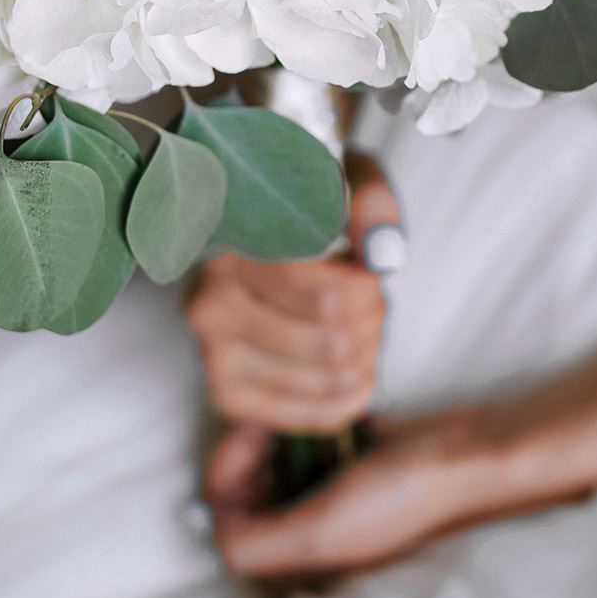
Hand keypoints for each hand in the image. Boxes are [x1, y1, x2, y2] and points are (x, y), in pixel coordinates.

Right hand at [186, 153, 397, 432]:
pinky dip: (349, 396)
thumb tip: (383, 252)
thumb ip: (369, 204)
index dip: (367, 293)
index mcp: (236, 249)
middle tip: (367, 304)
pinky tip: (352, 370)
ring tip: (356, 329)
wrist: (251, 240)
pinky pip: (311, 415)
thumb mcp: (341, 182)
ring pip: (328, 380)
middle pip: (334, 344)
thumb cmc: (303, 214)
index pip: (329, 300)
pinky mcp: (226, 394)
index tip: (364, 274)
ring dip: (364, 358)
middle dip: (370, 325)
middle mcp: (213, 306)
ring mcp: (214, 356)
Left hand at [207, 410, 495, 576]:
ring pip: (279, 458)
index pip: (227, 516)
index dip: (228, 470)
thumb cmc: (405, 496)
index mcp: (298, 555)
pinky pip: (315, 437)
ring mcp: (335, 491)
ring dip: (283, 427)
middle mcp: (311, 526)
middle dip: (253, 445)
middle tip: (273, 412)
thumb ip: (255, 541)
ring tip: (300, 405)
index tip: (251, 429)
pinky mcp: (358, 458)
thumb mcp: (321, 530)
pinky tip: (332, 408)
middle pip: (250, 485)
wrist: (469, 456)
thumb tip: (212, 525)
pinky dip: (314, 418)